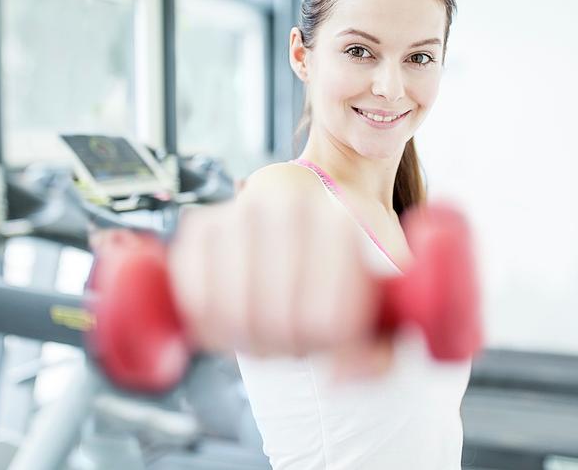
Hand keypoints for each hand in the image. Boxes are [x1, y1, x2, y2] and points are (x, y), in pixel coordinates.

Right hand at [168, 186, 393, 375]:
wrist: (302, 198)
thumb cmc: (341, 253)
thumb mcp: (380, 288)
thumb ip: (381, 341)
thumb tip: (339, 378)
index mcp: (342, 222)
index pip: (329, 322)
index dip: (332, 349)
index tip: (334, 339)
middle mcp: (289, 209)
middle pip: (282, 324)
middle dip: (291, 346)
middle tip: (299, 338)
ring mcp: (240, 213)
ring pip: (237, 317)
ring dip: (252, 341)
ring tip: (269, 331)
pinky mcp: (201, 226)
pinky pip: (195, 299)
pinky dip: (210, 327)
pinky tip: (232, 324)